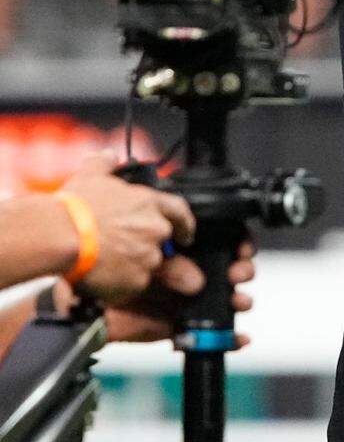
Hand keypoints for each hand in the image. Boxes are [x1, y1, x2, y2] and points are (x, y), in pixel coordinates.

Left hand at [54, 240, 256, 344]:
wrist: (80, 307)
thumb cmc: (101, 271)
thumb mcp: (136, 257)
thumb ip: (165, 262)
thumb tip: (194, 277)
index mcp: (176, 247)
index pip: (218, 240)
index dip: (237, 243)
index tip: (243, 247)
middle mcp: (184, 272)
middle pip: (229, 269)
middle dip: (241, 270)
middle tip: (238, 272)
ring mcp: (185, 301)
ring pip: (225, 300)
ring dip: (239, 300)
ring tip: (238, 301)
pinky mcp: (180, 328)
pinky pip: (212, 334)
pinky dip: (231, 339)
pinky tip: (240, 338)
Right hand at [62, 155, 194, 305]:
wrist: (59, 236)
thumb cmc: (74, 206)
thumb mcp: (90, 175)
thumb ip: (104, 163)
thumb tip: (109, 156)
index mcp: (149, 203)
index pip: (180, 212)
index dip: (185, 224)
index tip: (185, 234)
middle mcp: (154, 230)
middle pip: (162, 242)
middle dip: (147, 245)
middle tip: (125, 248)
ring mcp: (147, 257)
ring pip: (146, 265)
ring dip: (131, 265)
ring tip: (104, 260)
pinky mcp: (135, 281)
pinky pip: (132, 285)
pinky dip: (119, 284)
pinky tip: (100, 275)